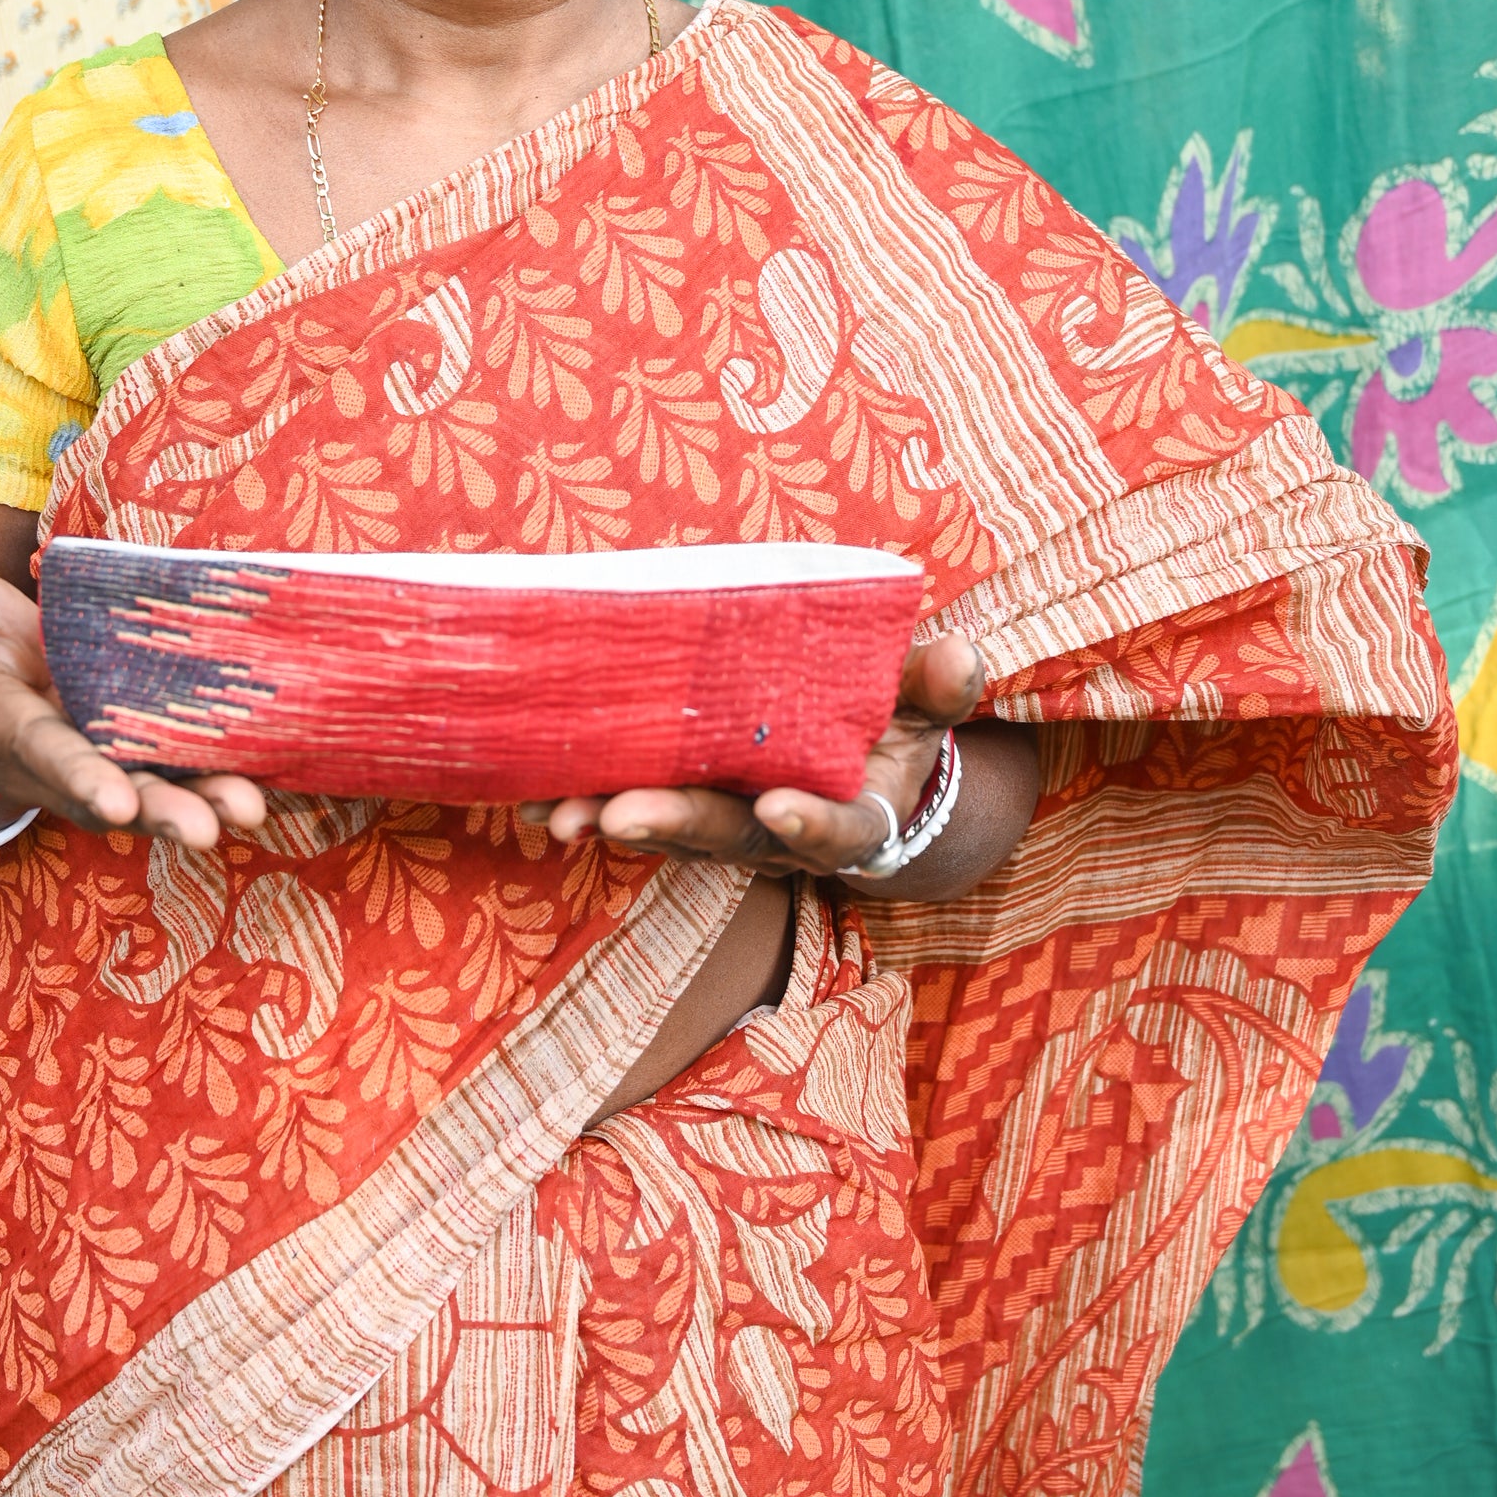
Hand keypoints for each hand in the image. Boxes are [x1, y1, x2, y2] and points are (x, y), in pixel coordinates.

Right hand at [0, 559, 267, 852]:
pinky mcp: (145, 759)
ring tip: (248, 811)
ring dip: (202, 804)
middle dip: (158, 811)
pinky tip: (268, 785)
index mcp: (11, 724)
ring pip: (156, 794)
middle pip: (112, 792)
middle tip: (206, 829)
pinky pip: (185, 775)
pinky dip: (223, 781)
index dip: (78, 775)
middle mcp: (63, 761)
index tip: (112, 801)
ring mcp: (108, 766)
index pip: (44, 749)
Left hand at [520, 635, 984, 885]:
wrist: (861, 769)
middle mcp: (779, 836)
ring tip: (559, 813)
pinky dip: (587, 804)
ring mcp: (726, 827)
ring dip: (612, 821)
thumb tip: (961, 658)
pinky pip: (633, 809)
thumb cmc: (892, 729)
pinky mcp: (683, 808)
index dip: (807, 821)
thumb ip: (937, 688)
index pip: (833, 829)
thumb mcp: (925, 709)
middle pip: (726, 839)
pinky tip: (535, 798)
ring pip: (668, 832)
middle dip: (674, 825)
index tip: (778, 806)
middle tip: (621, 816)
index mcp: (851, 817)